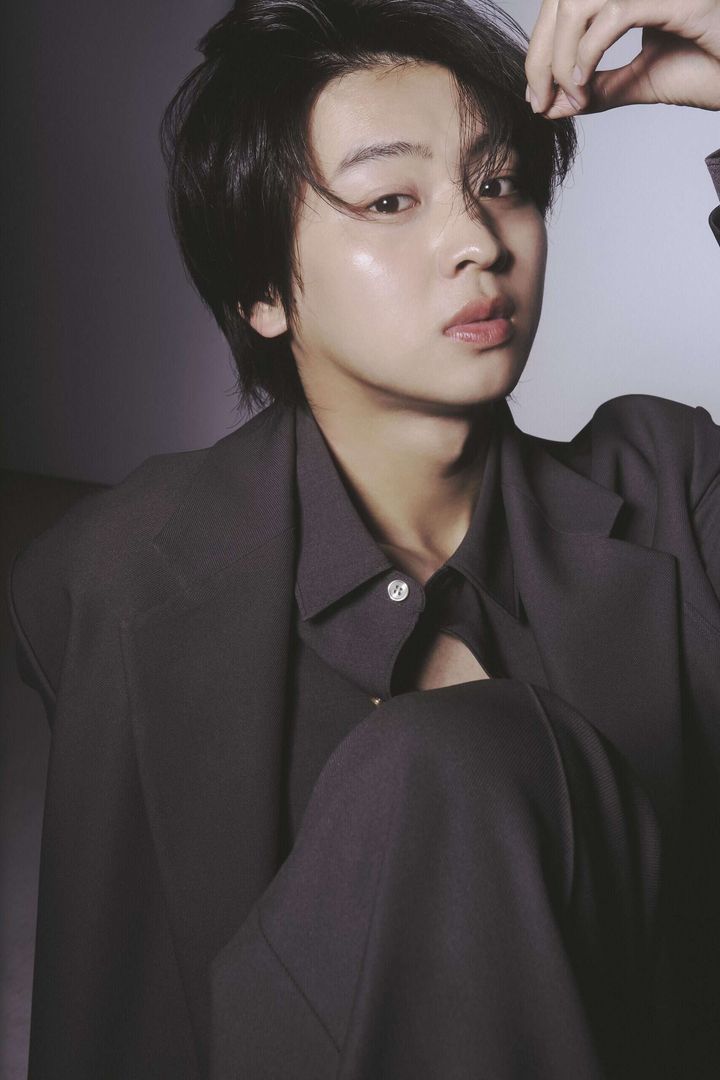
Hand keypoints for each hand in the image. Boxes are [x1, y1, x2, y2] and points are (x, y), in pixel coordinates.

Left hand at [524, 0, 719, 117]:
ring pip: (579, 3)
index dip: (540, 49)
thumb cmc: (710, 68)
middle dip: (541, 56)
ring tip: (569, 96)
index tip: (537, 98)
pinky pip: (613, 16)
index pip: (564, 5)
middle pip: (562, 0)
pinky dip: (587, 54)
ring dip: (561, 56)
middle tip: (541, 102)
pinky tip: (583, 84)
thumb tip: (550, 105)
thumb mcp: (639, 81)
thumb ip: (596, 87)